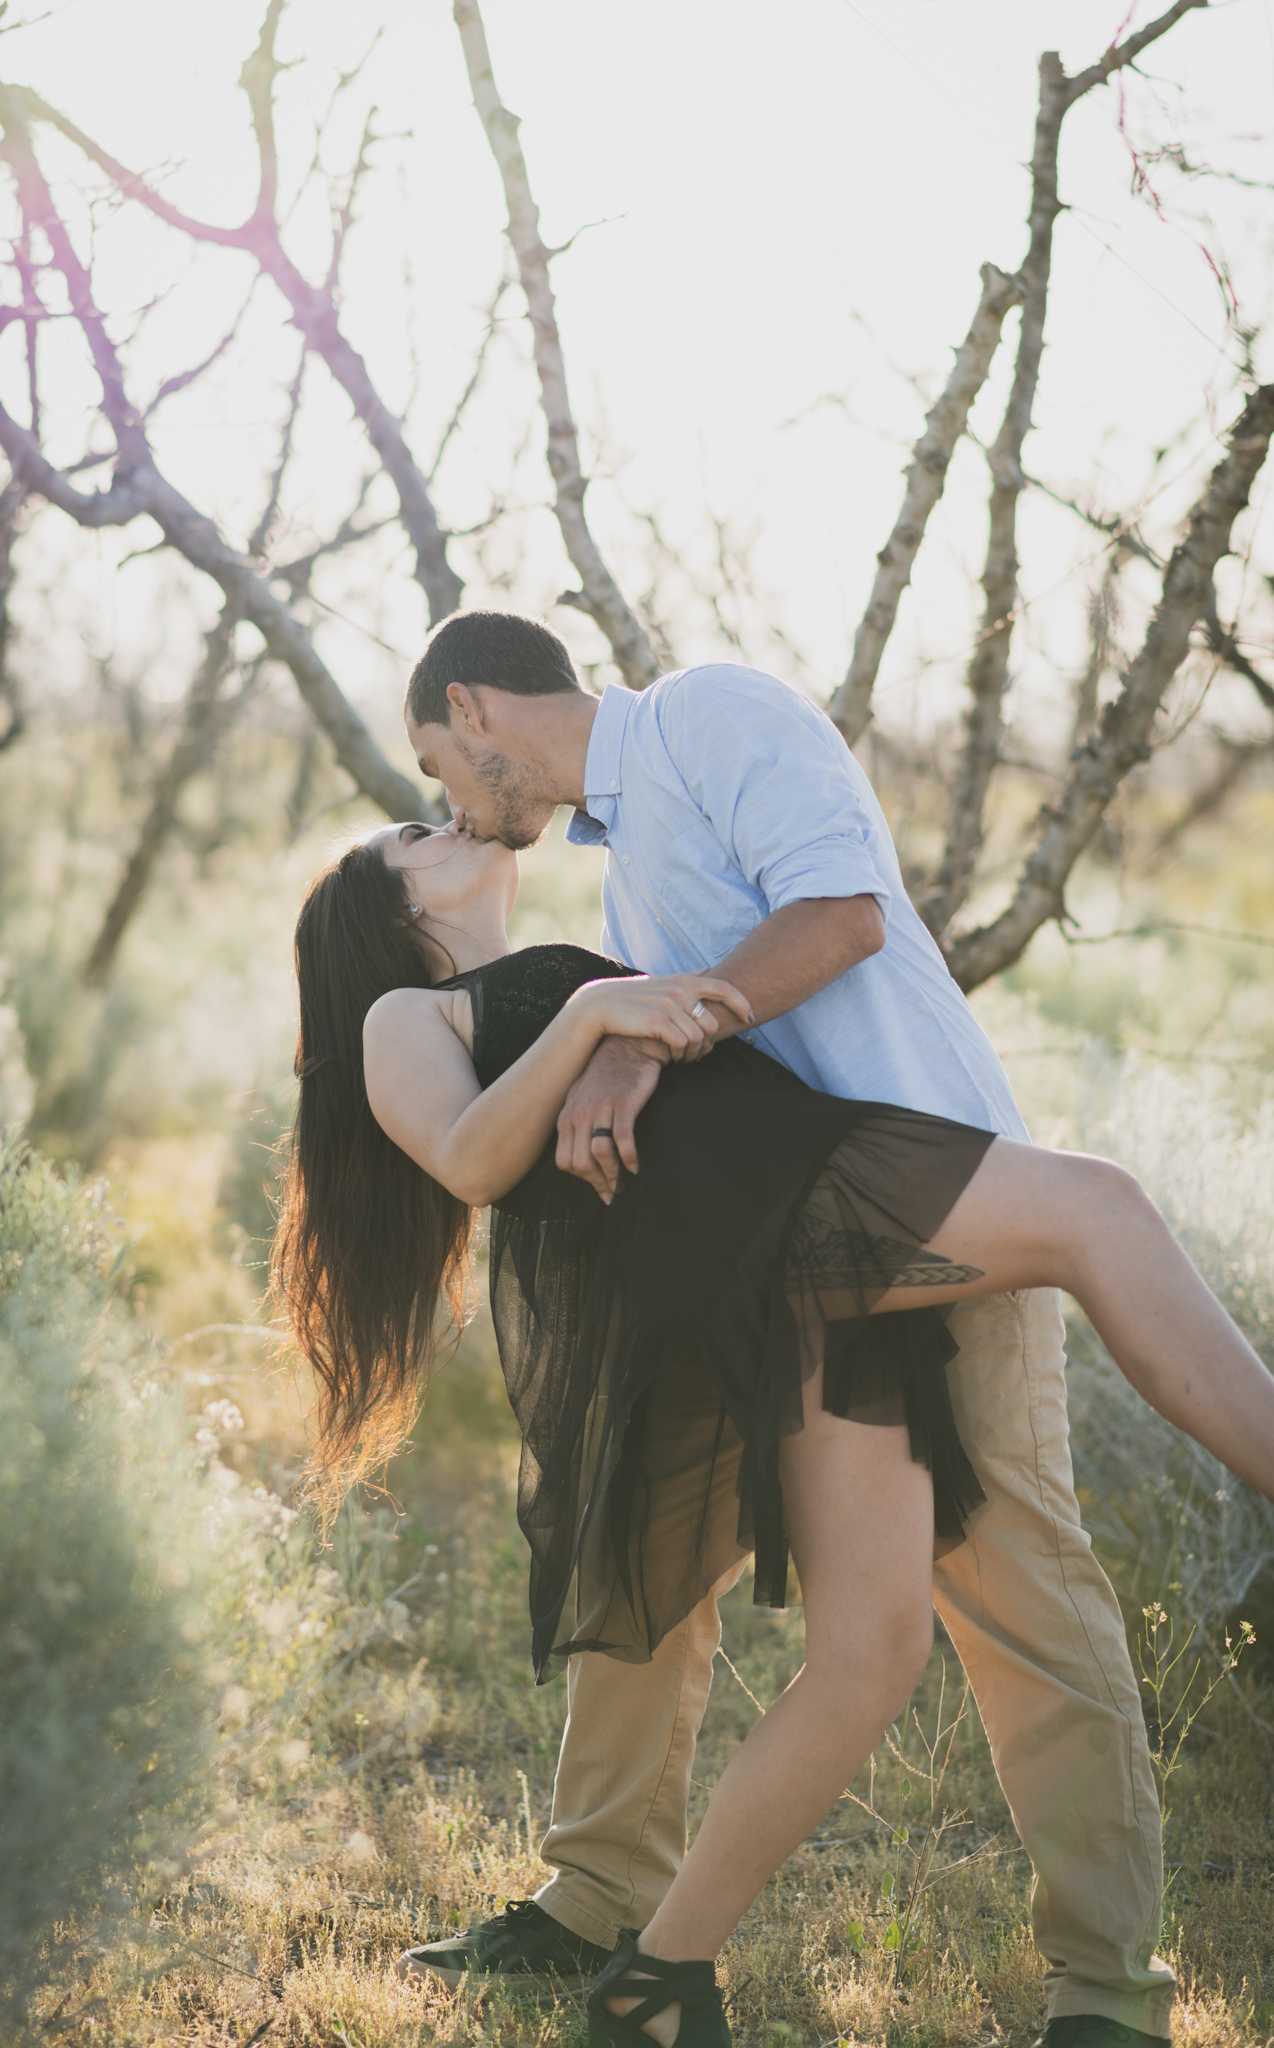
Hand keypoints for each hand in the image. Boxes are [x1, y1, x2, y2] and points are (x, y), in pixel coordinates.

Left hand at [556, 1037, 667, 1201]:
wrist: (627, 1047)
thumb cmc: (607, 1076)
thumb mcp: (582, 1099)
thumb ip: (577, 1125)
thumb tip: (582, 1156)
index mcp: (566, 1117)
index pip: (565, 1161)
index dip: (582, 1180)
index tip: (598, 1185)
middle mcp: (579, 1114)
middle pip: (581, 1163)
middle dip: (598, 1183)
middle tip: (614, 1192)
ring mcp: (600, 1109)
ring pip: (599, 1154)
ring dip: (613, 1174)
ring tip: (625, 1181)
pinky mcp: (623, 1104)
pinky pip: (623, 1140)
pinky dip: (629, 1158)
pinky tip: (636, 1165)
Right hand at [572, 973, 752, 1062]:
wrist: (599, 1007)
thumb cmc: (633, 999)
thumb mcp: (662, 983)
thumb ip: (688, 978)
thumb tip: (710, 969)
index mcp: (684, 981)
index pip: (724, 987)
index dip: (742, 1003)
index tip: (750, 1018)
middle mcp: (679, 990)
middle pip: (712, 1023)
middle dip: (709, 1043)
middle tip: (699, 1054)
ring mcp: (668, 1005)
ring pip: (698, 1037)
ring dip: (693, 1053)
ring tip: (683, 1057)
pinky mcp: (657, 1021)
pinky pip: (682, 1044)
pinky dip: (681, 1055)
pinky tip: (673, 1057)